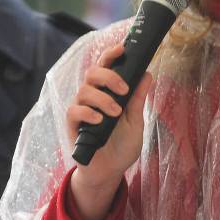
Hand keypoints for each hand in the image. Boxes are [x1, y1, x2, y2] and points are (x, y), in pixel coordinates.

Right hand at [66, 43, 152, 219]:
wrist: (109, 171)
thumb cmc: (121, 146)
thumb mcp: (136, 122)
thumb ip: (139, 100)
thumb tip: (147, 74)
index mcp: (107, 92)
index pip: (106, 66)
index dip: (111, 54)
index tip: (123, 48)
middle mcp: (92, 97)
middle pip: (92, 72)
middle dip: (109, 76)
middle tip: (124, 89)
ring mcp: (81, 110)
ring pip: (84, 90)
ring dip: (102, 99)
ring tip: (115, 113)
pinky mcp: (72, 125)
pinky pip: (74, 111)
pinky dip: (88, 113)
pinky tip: (99, 120)